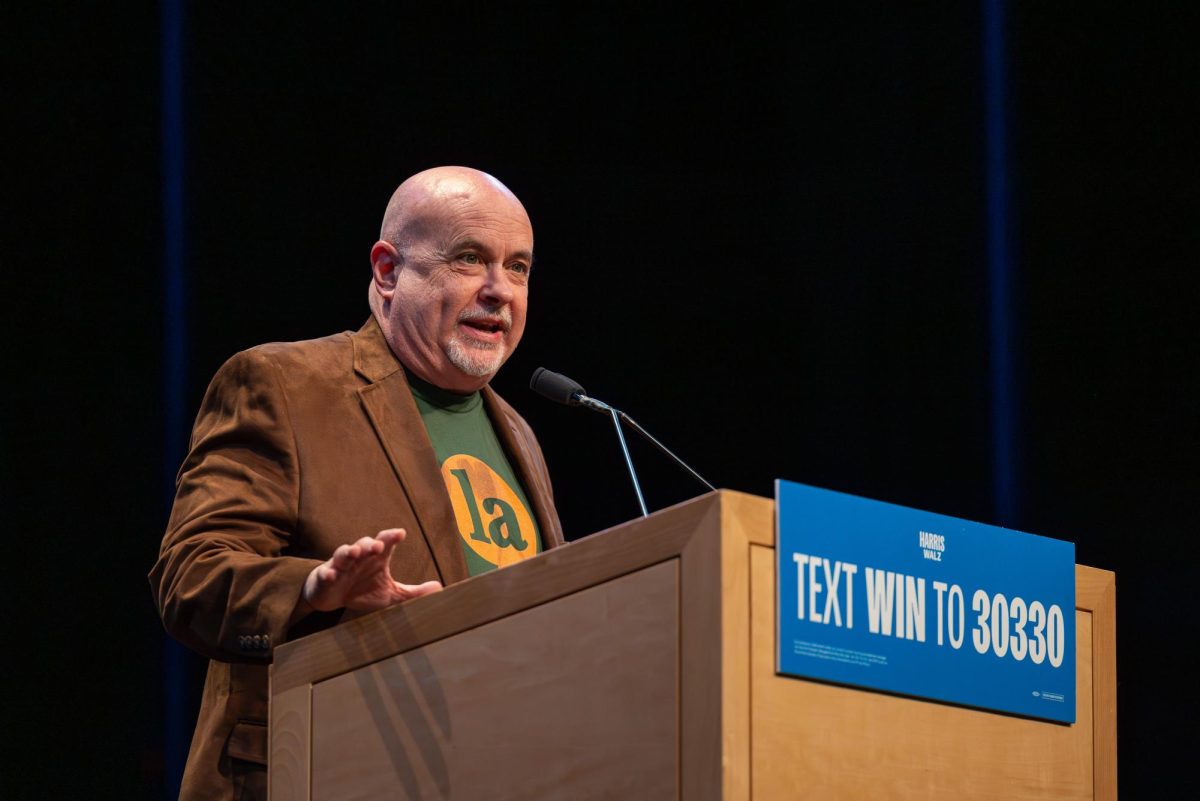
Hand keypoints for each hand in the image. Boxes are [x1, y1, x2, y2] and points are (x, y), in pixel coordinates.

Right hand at [302, 528, 441, 611]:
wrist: (332, 596)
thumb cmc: (363, 590)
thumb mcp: (390, 593)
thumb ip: (413, 592)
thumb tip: (440, 587)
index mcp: (376, 558)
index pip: (385, 542)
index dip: (391, 537)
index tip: (401, 534)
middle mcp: (359, 557)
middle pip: (365, 544)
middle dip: (370, 544)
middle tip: (378, 547)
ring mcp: (341, 565)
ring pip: (344, 553)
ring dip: (349, 551)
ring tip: (354, 553)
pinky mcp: (326, 576)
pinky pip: (325, 572)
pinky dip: (328, 573)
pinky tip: (331, 576)